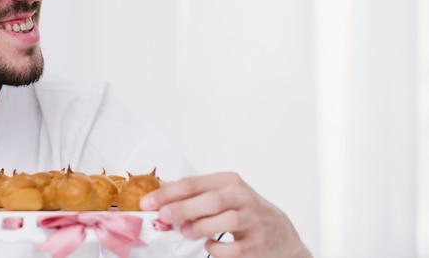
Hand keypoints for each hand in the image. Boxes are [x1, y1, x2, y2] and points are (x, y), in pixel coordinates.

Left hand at [139, 172, 311, 257]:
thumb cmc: (244, 211)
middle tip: (164, 217)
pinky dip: (215, 249)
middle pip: (210, 200)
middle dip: (182, 209)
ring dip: (199, 228)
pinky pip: (232, 249)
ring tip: (187, 232)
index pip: (194, 183)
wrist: (281, 232)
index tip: (149, 202)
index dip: (168, 193)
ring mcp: (253, 220)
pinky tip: (209, 245)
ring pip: (223, 222)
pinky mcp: (257, 244)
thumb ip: (194, 192)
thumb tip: (160, 187)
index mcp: (229, 181)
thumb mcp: (222, 194)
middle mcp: (243, 197)